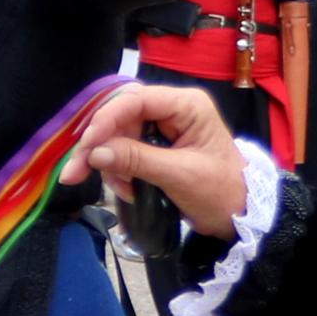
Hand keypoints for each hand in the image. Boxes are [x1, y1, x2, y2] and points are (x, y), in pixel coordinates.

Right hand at [77, 81, 251, 238]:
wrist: (241, 214)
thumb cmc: (220, 192)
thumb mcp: (179, 175)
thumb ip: (137, 160)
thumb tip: (95, 153)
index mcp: (186, 105)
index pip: (135, 100)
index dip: (106, 120)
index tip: (86, 146)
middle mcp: (173, 109)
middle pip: (121, 116)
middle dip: (99, 146)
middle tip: (75, 173)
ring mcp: (164, 127)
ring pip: (118, 135)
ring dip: (110, 164)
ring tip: (122, 190)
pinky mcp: (157, 146)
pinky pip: (126, 151)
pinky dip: (120, 171)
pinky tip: (128, 190)